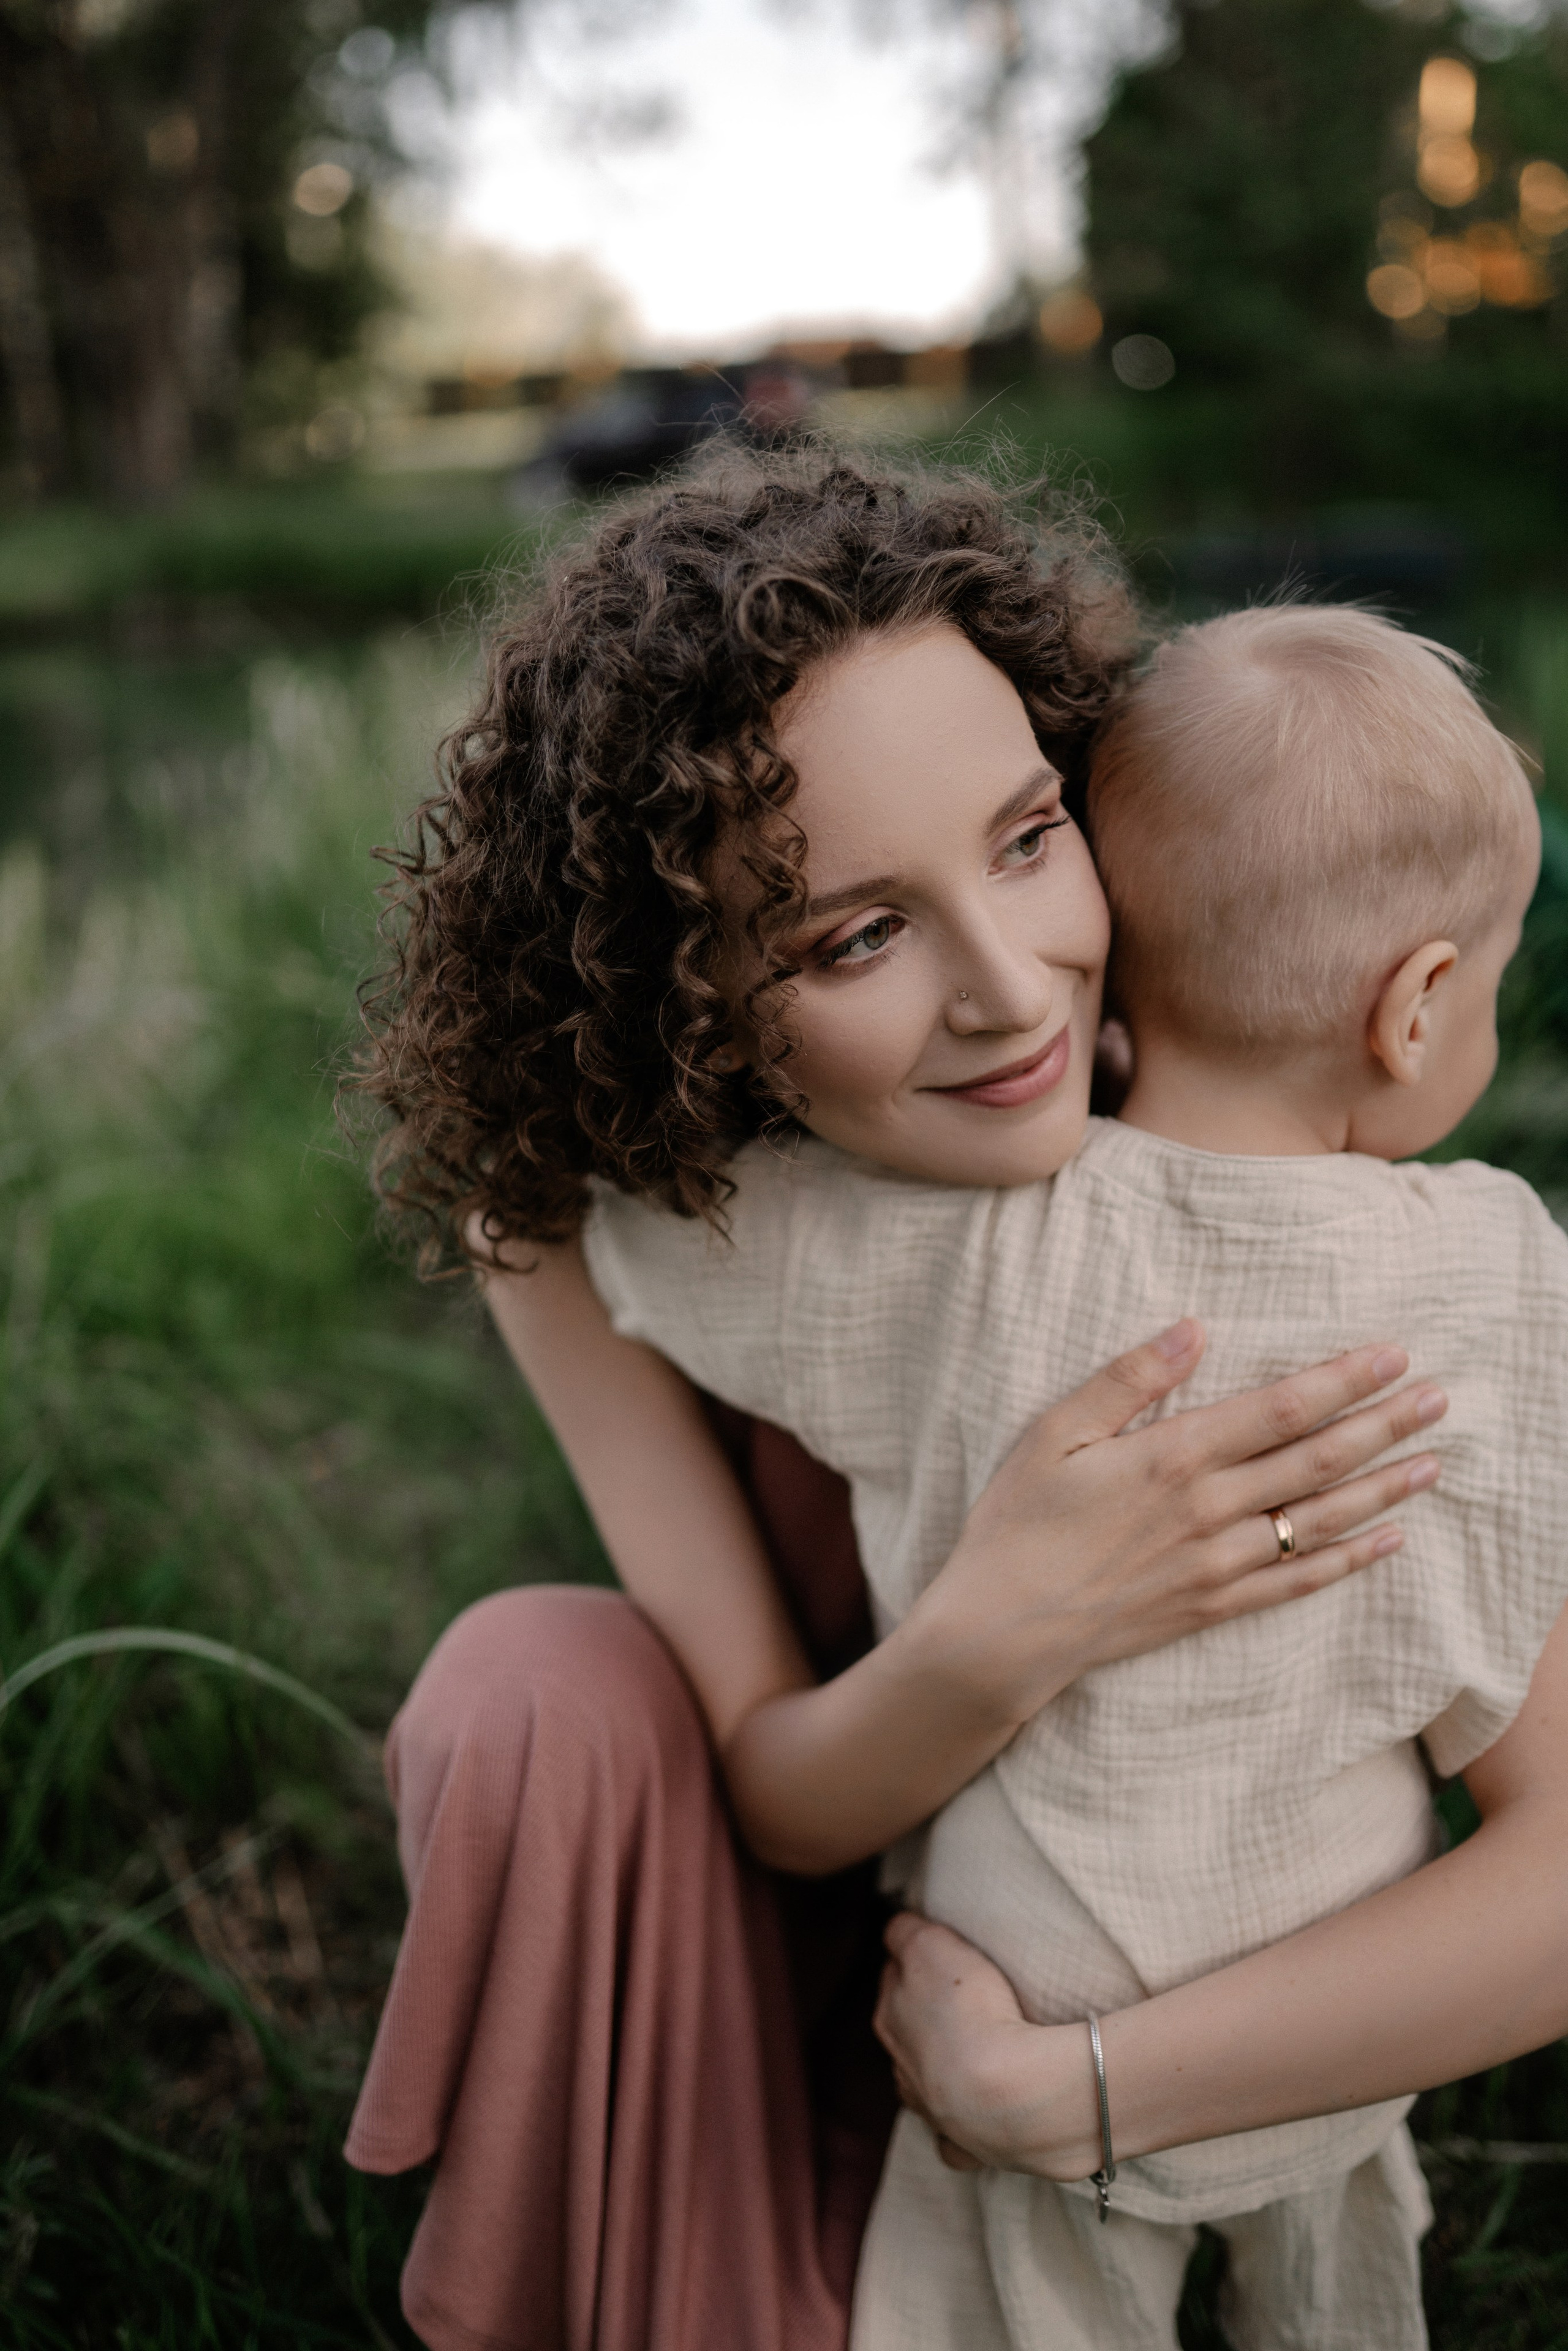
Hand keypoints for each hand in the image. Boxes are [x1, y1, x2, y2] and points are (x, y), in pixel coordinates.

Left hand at [872, 1913, 1097, 2177]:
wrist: (1009, 2093)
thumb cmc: (970, 2011)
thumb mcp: (930, 1946)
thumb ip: (905, 1933)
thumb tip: (897, 1931)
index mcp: (890, 2020)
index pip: (894, 1979)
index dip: (915, 1964)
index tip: (940, 1957)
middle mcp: (903, 2069)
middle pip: (906, 2034)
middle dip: (923, 2019)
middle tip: (962, 2002)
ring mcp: (934, 2112)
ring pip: (925, 2087)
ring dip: (942, 2073)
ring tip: (979, 2056)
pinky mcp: (969, 2147)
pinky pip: (957, 2142)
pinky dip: (964, 2131)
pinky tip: (982, 2119)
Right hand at [910, 1324, 1445, 1726]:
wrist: (1000, 1631)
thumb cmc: (1018, 1524)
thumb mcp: (1054, 1433)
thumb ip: (1127, 1379)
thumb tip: (1194, 1328)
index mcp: (1172, 1457)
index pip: (1281, 1409)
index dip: (1343, 1381)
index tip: (1393, 1356)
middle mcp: (1208, 1510)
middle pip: (1317, 1461)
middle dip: (1384, 1425)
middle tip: (1439, 1399)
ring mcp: (1215, 1565)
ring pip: (1319, 1521)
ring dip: (1382, 1490)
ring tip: (1432, 1462)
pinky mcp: (1211, 1607)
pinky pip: (1296, 1583)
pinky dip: (1347, 1562)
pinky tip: (1386, 1542)